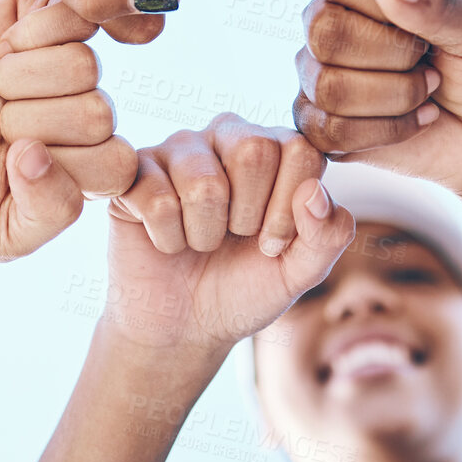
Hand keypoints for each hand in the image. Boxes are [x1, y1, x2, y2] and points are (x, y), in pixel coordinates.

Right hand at [0, 0, 136, 260]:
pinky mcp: (44, 15)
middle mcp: (82, 112)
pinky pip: (76, 16)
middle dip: (30, 124)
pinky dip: (29, 36)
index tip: (12, 164)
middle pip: (100, 115)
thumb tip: (46, 152)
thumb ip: (49, 214)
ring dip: (20, 82)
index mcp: (83, 167)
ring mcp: (66, 61)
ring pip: (84, 66)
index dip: (65, 166)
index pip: (119, 165)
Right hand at [102, 115, 353, 352]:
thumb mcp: (298, 273)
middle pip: (254, 150)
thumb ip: (327, 236)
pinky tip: (166, 242)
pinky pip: (158, 201)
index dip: (288, 211)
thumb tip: (316, 193)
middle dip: (248, 217)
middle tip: (234, 239)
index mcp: (276, 148)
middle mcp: (228, 135)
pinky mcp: (134, 172)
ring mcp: (179, 148)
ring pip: (204, 183)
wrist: (183, 327)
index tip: (272, 243)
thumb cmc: (244, 288)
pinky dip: (168, 240)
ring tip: (199, 242)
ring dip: (205, 235)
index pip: (300, 150)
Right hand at [293, 0, 461, 201]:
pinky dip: (387, 130)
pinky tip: (413, 121)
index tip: (423, 20)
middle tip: (428, 60)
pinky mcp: (320, 125)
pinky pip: (328, 131)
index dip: (381, 1)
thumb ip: (438, 2)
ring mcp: (319, 74)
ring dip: (397, 96)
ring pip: (329, 86)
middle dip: (396, 56)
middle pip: (326, 32)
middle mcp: (332, 22)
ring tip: (426, 90)